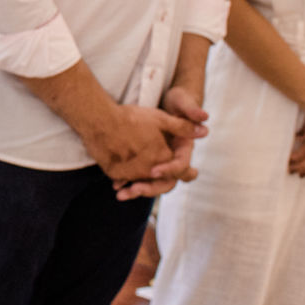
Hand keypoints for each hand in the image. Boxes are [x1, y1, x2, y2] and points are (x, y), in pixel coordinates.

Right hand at [76, 102, 199, 184]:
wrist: (99, 119)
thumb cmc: (131, 118)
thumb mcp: (160, 118)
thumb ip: (183, 127)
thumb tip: (205, 131)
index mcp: (163, 157)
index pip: (180, 171)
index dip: (184, 172)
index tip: (189, 173)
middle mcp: (148, 169)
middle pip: (161, 184)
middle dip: (162, 184)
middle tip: (164, 181)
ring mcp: (130, 173)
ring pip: (141, 182)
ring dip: (141, 185)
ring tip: (136, 187)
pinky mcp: (114, 172)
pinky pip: (123, 180)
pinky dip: (125, 181)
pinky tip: (121, 180)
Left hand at [113, 84, 208, 198]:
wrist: (165, 100)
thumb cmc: (177, 102)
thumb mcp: (181, 103)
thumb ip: (190, 112)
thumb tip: (204, 119)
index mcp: (184, 149)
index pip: (181, 166)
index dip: (169, 170)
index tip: (154, 171)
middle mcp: (172, 159)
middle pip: (167, 182)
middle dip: (151, 187)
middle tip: (135, 189)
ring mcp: (160, 161)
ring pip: (151, 182)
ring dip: (137, 189)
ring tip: (121, 193)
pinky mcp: (147, 160)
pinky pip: (139, 176)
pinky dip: (127, 181)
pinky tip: (115, 184)